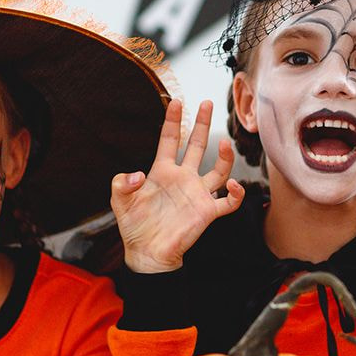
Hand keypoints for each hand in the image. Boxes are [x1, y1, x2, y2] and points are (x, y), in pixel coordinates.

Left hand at [111, 99, 243, 273]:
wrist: (148, 253)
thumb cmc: (135, 227)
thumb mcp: (120, 201)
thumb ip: (121, 183)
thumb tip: (136, 174)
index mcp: (162, 172)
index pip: (170, 140)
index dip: (173, 121)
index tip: (177, 102)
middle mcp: (183, 179)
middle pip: (197, 146)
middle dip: (202, 124)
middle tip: (207, 103)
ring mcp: (197, 194)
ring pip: (218, 169)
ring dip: (225, 157)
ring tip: (226, 144)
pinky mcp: (207, 212)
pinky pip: (229, 201)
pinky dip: (235, 194)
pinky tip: (233, 186)